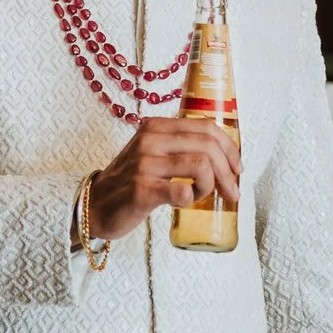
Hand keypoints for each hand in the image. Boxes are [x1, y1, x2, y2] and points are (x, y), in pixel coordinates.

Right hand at [85, 117, 239, 242]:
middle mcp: (149, 140)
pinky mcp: (141, 189)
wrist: (94, 206)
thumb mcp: (152, 152)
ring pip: (200, 165)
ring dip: (211, 185)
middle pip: (208, 146)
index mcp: (156, 126)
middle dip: (228, 172)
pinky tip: (184, 202)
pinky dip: (191, 198)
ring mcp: (144, 164)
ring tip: (201, 196)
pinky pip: (182, 191)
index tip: (237, 168)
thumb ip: (180, 146)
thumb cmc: (130, 182)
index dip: (230, 148)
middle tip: (232, 192)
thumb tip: (226, 156)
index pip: (206, 127)